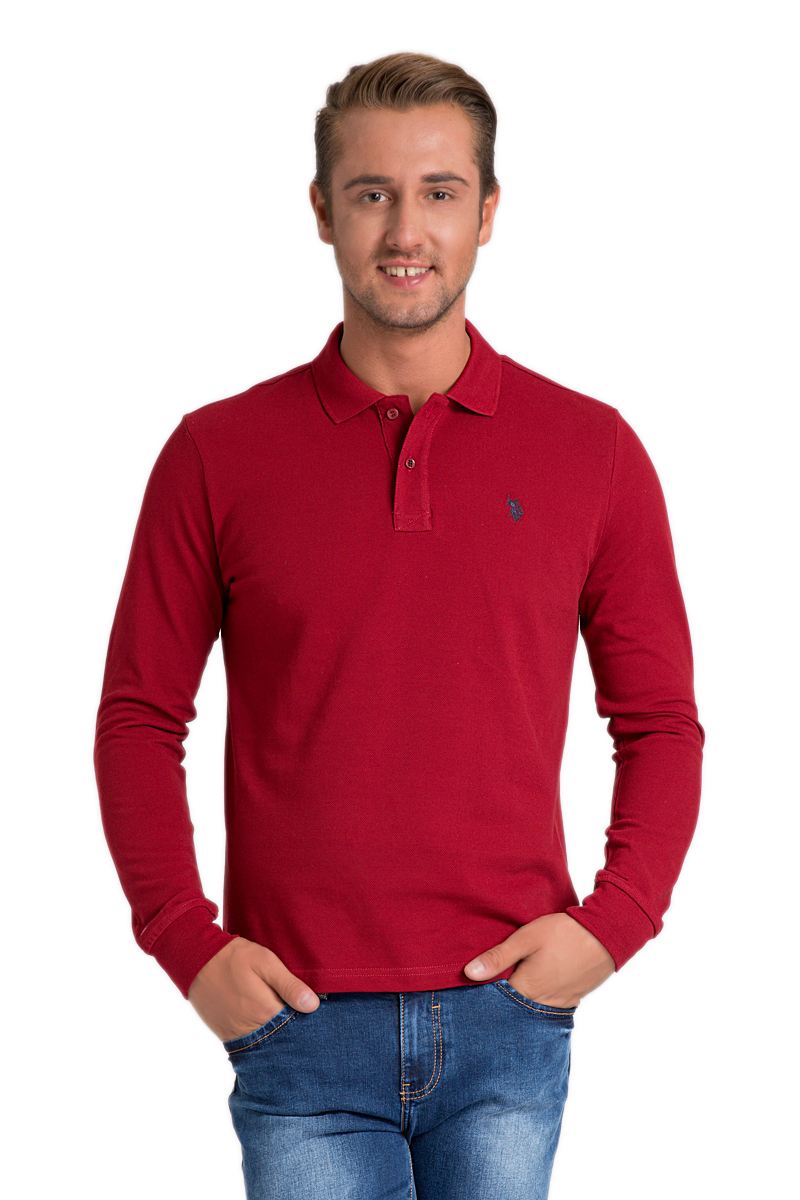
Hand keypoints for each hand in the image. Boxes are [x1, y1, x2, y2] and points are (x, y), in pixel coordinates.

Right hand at [188, 936, 319, 1042]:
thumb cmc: (233, 957)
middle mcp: (252, 1030)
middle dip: (293, 1030)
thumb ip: (289, 985)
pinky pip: (248, 1043)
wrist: (195, 961)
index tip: (315, 1012)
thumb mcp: (265, 962)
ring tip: (283, 1018)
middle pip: (282, 1038)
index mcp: (266, 1011)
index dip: (307, 1019)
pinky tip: (265, 1024)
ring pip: (266, 1043)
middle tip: (300, 1014)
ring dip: (276, 1035)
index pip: (296, 1025)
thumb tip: (313, 1006)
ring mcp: (236, 1035)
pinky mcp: (225, 1035)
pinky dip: (259, 1037)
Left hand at [463, 913, 614, 1008]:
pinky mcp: (572, 999)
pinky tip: (533, 986)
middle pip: (513, 1008)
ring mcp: (559, 1003)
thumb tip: (468, 973)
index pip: (496, 1001)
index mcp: (527, 989)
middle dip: (501, 999)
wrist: (606, 935)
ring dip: (520, 1000)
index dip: (484, 992)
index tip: (472, 984)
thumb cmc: (564, 933)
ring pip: (531, 1009)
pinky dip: (537, 1000)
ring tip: (511, 984)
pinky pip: (548, 1006)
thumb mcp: (527, 938)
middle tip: (490, 984)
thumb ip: (498, 957)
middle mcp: (542, 1003)